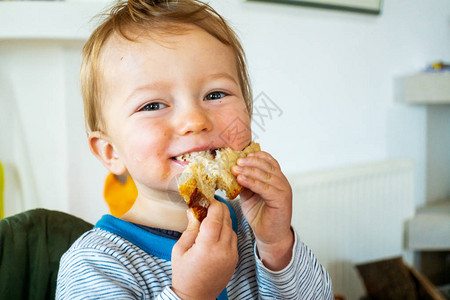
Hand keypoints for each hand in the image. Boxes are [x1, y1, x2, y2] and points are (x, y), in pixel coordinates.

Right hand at [171, 200, 237, 298]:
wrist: (196, 296)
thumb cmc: (184, 273)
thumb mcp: (180, 249)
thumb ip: (190, 228)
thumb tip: (193, 210)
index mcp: (207, 247)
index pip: (215, 217)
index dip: (213, 205)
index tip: (207, 198)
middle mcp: (223, 250)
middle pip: (226, 219)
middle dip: (218, 209)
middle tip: (208, 204)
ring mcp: (231, 255)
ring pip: (231, 227)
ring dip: (222, 220)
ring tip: (210, 219)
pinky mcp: (235, 259)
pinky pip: (233, 238)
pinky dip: (226, 231)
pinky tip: (216, 232)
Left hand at [232, 151, 293, 270]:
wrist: (270, 236)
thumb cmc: (261, 216)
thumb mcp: (249, 195)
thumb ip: (245, 183)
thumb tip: (232, 171)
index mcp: (276, 178)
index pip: (268, 161)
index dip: (255, 156)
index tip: (241, 155)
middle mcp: (282, 182)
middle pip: (267, 166)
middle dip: (250, 162)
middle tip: (236, 161)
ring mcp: (283, 191)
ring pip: (266, 176)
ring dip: (249, 171)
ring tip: (235, 169)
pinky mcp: (281, 201)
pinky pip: (265, 188)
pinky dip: (252, 182)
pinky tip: (241, 180)